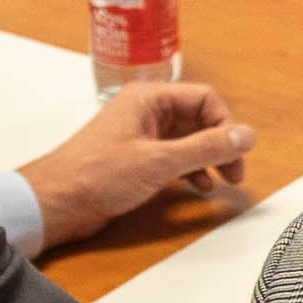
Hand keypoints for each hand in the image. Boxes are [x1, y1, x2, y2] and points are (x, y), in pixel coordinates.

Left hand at [20, 80, 252, 249]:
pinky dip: (190, 170)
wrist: (56, 203)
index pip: (204, 98)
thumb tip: (246, 135)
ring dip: (207, 159)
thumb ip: (205, 148)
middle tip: (234, 173)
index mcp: (149, 99)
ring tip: (220, 182)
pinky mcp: (136, 159)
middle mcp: (147, 112)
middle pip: (198, 119)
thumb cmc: (98, 175)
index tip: (235, 153)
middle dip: (219, 144)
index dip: (224, 124)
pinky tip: (198, 188)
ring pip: (188, 140)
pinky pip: (174, 158)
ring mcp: (141, 136)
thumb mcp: (159, 161)